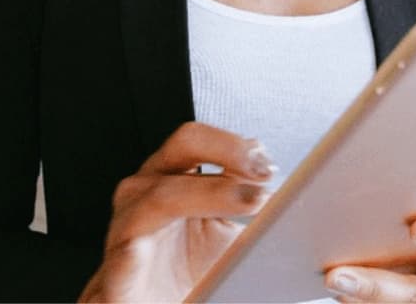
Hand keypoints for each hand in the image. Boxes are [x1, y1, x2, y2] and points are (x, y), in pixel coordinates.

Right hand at [78, 122, 274, 302]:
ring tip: (249, 202)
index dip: (235, 146)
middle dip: (228, 153)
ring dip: (209, 194)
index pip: (200, 140)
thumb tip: (300, 197)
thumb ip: (254, 210)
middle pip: (183, 147)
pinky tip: (162, 244)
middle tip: (264, 174)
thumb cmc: (193, 275)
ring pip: (161, 196)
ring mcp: (126, 227)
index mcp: (173, 176)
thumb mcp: (232, 238)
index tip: (269, 165)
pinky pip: (125, 254)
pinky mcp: (115, 273)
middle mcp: (147, 192)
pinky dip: (137, 250)